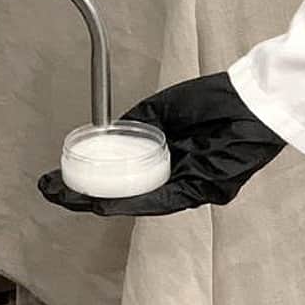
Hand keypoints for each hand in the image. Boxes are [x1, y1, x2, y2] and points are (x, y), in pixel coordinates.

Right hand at [38, 71, 284, 215]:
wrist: (251, 100)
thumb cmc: (215, 99)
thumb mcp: (164, 108)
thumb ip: (139, 124)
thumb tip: (112, 132)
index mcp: (167, 154)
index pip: (123, 172)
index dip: (89, 176)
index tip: (60, 176)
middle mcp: (175, 175)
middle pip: (123, 192)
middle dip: (85, 196)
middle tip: (53, 193)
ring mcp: (188, 185)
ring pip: (137, 202)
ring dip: (100, 203)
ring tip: (69, 200)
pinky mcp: (202, 190)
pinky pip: (161, 202)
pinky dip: (131, 204)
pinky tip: (104, 204)